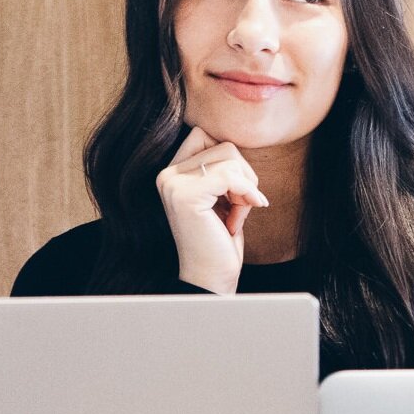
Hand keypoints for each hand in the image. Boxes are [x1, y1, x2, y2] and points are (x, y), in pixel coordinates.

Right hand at [155, 125, 269, 293]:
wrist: (211, 276)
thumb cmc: (220, 239)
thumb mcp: (222, 195)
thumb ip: (221, 167)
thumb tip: (238, 137)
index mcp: (172, 172)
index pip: (208, 137)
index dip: (232, 164)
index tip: (235, 196)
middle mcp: (166, 175)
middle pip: (223, 145)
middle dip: (242, 176)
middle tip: (237, 207)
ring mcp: (172, 184)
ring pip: (230, 156)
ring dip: (245, 187)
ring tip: (234, 215)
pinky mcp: (185, 195)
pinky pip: (231, 175)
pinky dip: (247, 194)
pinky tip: (240, 219)